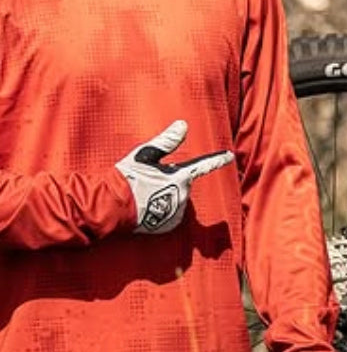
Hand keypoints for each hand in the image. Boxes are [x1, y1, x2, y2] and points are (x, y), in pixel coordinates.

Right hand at [116, 120, 234, 233]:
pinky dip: (162, 211)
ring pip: (177, 199)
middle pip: (183, 184)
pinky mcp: (170, 225)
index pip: (203, 166)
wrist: (112, 206)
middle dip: (171, 181)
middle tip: (149, 182)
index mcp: (180, 177)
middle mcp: (183, 195)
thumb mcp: (144, 155)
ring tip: (145, 196)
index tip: (229, 155)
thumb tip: (182, 125)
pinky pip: (171, 215)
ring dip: (166, 196)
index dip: (217, 159)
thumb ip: (166, 141)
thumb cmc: (127, 178)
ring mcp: (177, 212)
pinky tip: (147, 208)